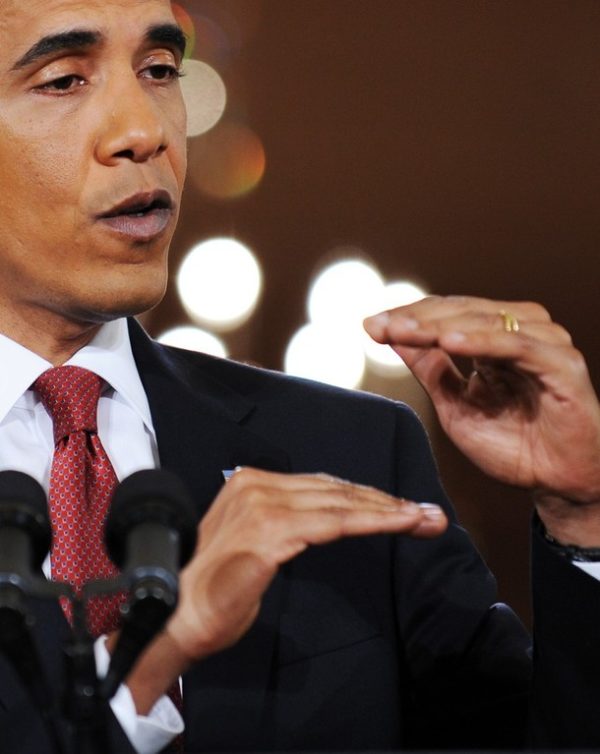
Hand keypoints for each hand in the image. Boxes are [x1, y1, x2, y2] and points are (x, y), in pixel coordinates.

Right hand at [167, 467, 445, 660]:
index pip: (322, 486)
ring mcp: (262, 505)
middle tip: (428, 513)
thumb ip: (286, 526)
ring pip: (342, 503)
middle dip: (387, 501)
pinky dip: (373, 523)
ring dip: (390, 511)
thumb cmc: (213, 591)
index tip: (402, 508)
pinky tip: (400, 525)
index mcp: (251, 483)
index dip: (366, 496)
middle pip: (337, 490)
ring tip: (426, 519)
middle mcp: (256, 484)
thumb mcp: (254, 545)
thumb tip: (320, 522)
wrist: (173, 617)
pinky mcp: (271, 531)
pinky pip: (335, 523)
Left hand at [364, 296, 599, 541]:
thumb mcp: (455, 405)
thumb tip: (393, 335)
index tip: (370, 326)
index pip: (446, 314)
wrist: (558, 483)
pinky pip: (518, 346)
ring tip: (404, 329)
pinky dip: (484, 342)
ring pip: (486, 321)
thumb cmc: (514, 445)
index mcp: (494, 338)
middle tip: (380, 326)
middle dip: (416, 318)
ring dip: (441, 325)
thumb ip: (430, 368)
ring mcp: (543, 345)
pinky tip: (452, 343)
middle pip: (461, 311)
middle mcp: (520, 332)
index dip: (408, 317)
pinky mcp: (562, 365)